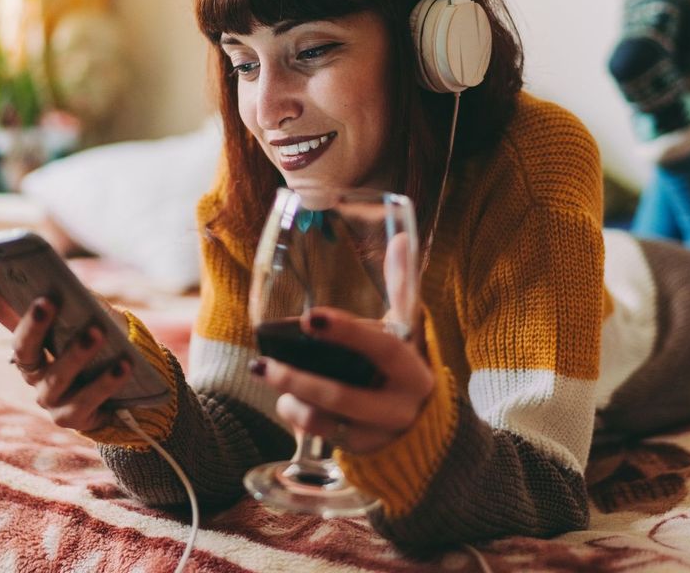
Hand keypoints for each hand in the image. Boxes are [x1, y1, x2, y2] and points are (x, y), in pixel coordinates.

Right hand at [0, 263, 132, 430]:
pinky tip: (123, 365)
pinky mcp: (71, 417)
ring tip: (97, 332)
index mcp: (30, 342)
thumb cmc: (101, 349)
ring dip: (76, 353)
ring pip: (57, 375)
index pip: (2, 314)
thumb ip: (75, 302)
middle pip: (24, 348)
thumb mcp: (87, 320)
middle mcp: (31, 371)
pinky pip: (87, 400)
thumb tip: (66, 280)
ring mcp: (48, 397)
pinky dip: (106, 382)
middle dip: (34, 325)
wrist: (120, 398)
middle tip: (48, 300)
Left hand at [250, 306, 432, 453]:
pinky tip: (286, 401)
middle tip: (263, 363)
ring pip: (326, 420)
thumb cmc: (403, 368)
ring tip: (269, 375)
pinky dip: (297, 417)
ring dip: (291, 399)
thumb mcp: (408, 333)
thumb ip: (402, 289)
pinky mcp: (362, 450)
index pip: (383, 348)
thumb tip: (401, 239)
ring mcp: (380, 434)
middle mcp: (400, 406)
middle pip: (343, 396)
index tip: (310, 318)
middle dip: (298, 380)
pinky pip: (322, 436)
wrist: (426, 429)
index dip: (347, 334)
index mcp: (414, 371)